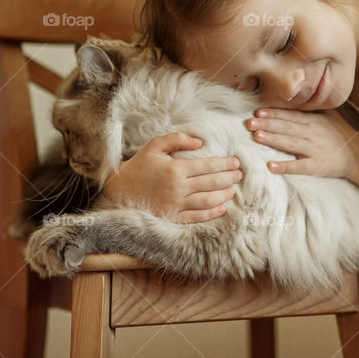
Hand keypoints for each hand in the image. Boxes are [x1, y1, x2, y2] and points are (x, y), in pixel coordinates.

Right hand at [99, 132, 243, 222]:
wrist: (118, 190)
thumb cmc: (138, 166)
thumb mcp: (154, 146)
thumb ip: (177, 139)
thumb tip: (200, 142)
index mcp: (175, 169)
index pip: (207, 166)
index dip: (224, 164)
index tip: (236, 162)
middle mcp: (178, 188)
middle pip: (211, 183)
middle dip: (229, 178)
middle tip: (240, 175)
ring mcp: (175, 205)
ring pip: (207, 201)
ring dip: (223, 195)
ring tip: (233, 190)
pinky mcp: (172, 218)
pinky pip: (196, 217)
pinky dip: (211, 214)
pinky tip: (221, 209)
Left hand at [245, 108, 358, 178]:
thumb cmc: (340, 135)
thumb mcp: (329, 116)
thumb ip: (312, 108)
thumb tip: (296, 96)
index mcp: (314, 121)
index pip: (290, 116)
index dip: (274, 113)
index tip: (258, 111)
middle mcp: (312, 134)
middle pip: (287, 127)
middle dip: (267, 124)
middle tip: (249, 122)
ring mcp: (314, 150)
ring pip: (290, 144)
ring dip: (273, 140)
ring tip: (256, 136)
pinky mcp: (316, 166)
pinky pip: (299, 166)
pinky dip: (285, 166)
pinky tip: (271, 166)